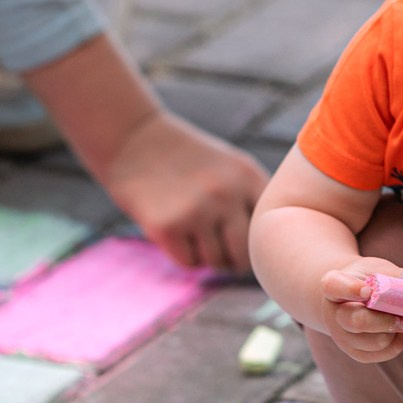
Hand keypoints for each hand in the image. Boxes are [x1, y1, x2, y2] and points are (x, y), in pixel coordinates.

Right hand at [98, 109, 268, 272]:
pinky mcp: (167, 226)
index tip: (239, 238)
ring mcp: (197, 210)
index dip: (255, 242)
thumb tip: (265, 254)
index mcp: (248, 176)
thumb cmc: (187, 162)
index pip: (268, 231)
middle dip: (231, 260)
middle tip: (218, 249)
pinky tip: (173, 231)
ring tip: (192, 231)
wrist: (134, 139)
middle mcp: (226, 193)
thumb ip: (252, 202)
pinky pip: (189, 263)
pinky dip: (182, 254)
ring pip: (215, 262)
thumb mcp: (230, 168)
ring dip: (205, 256)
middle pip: (244, 254)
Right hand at [314, 256, 402, 362]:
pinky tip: (399, 330)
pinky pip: (381, 354)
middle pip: (357, 321)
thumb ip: (402, 275)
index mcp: (333, 285)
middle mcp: (332, 314)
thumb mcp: (381, 270)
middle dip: (386, 320)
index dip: (351, 289)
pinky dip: (396, 344)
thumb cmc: (370, 279)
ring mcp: (341, 336)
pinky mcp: (354, 352)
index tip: (369, 290)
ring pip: (373, 342)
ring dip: (395, 332)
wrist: (355, 297)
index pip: (334, 286)